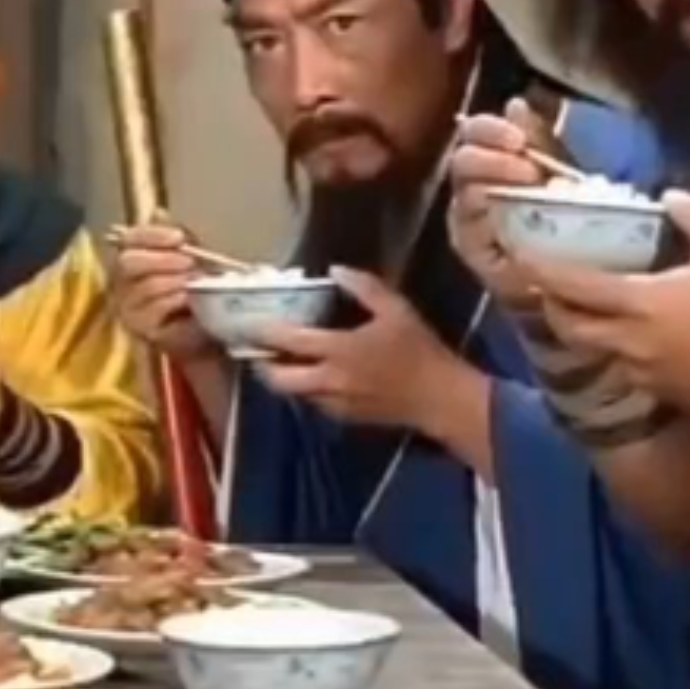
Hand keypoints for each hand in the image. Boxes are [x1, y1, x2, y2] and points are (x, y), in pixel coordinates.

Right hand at [107, 219, 219, 362]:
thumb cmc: (194, 287)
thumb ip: (174, 235)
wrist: (208, 327)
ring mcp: (128, 307)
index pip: (129, 238)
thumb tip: (159, 212)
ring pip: (146, 286)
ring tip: (195, 281)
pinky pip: (155, 309)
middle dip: (162, 260)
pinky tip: (189, 300)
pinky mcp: (140, 329)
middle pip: (128, 262)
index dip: (152, 235)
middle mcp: (122, 281)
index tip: (179, 238)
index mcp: (132, 256)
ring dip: (175, 281)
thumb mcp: (189, 255)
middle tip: (189, 262)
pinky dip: (175, 301)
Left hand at [252, 268, 474, 433]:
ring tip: (283, 359)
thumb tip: (335, 270)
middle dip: (262, 364)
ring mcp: (334, 404)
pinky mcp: (344, 418)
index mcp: (339, 350)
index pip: (288, 340)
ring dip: (284, 378)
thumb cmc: (420, 351)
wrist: (441, 400)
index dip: (263, 331)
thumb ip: (364, 287)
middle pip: (278, 380)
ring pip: (294, 394)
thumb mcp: (397, 311)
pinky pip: (314, 403)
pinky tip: (316, 375)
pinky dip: (307, 389)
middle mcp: (328, 380)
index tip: (247, 321)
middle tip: (258, 348)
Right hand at [448, 97, 559, 311]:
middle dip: (492, 158)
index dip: (489, 128)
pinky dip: (487, 217)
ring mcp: (466, 217)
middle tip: (526, 164)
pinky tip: (508, 214)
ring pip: (464, 189)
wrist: (569, 275)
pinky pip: (469, 226)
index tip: (517, 136)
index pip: (474, 132)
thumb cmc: (562, 220)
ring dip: (494, 182)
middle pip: (462, 159)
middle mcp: (471, 185)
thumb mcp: (558, 171)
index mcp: (491, 160)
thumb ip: (539, 139)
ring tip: (528, 185)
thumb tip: (515, 103)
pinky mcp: (469, 247)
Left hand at [523, 191, 689, 419]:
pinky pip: (622, 368)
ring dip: (582, 331)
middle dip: (552, 308)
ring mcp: (639, 371)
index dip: (541, 272)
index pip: (573, 287)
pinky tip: (628, 336)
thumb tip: (669, 197)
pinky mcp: (658, 391)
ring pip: (593, 350)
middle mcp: (626, 341)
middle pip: (569, 327)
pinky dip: (613, 350)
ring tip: (586, 310)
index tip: (518, 259)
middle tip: (549, 289)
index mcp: (636, 304)